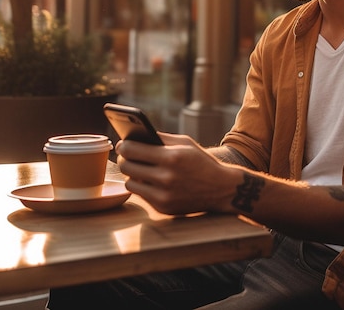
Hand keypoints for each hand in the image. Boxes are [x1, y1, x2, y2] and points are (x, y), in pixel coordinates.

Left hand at [116, 133, 239, 214]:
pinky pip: (141, 195)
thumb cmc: (201, 161)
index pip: (132, 150)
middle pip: (127, 166)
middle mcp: (166, 178)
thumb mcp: (185, 143)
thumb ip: (160, 138)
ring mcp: (164, 195)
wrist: (221, 188)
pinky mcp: (163, 208)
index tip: (122, 143)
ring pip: (130, 182)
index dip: (124, 145)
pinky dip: (143, 186)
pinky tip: (148, 179)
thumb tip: (135, 136)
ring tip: (136, 167)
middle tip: (126, 155)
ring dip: (132, 174)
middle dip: (124, 159)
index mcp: (171, 157)